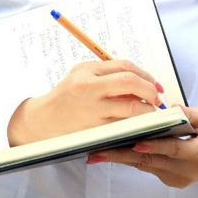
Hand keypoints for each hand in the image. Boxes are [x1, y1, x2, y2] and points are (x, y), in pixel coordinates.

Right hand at [7, 60, 162, 145]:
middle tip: (156, 98)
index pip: (125, 67)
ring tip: (148, 112)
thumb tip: (138, 77)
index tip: (153, 84)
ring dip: (147, 111)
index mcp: (87, 71)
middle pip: (130, 83)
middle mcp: (90, 88)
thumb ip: (106, 73)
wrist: (42, 121)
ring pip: (132, 108)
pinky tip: (138, 125)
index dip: (145, 75)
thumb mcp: (80, 75)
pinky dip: (136, 125)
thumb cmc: (65, 96)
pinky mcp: (96, 130)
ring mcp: (93, 110)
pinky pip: (125, 126)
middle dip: (150, 90)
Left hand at [86, 106, 197, 188]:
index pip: (173, 149)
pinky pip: (145, 167)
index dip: (154, 146)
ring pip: (144, 165)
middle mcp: (186, 170)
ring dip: (120, 158)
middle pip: (150, 161)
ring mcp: (176, 178)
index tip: (135, 143)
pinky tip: (111, 151)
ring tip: (97, 151)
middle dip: (123, 155)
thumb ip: (193, 114)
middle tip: (98, 152)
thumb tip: (172, 109)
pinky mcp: (168, 180)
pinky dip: (129, 158)